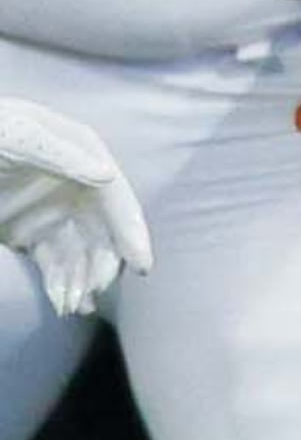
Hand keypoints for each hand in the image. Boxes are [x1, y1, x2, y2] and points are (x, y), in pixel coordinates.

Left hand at [0, 98, 151, 315]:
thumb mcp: (20, 134)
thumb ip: (61, 154)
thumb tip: (108, 175)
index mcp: (84, 157)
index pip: (117, 197)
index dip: (131, 231)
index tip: (141, 265)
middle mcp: (79, 188)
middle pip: (104, 232)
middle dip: (103, 264)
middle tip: (96, 289)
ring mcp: (56, 212)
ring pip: (81, 253)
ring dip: (82, 281)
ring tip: (75, 305)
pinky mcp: (32, 233)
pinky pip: (55, 263)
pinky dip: (59, 283)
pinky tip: (60, 301)